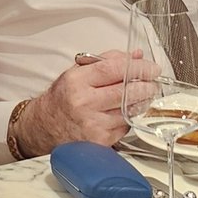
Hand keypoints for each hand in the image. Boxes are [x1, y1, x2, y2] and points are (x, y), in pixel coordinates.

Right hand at [14, 50, 154, 156]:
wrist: (43, 127)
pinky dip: (129, 117)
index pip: (114, 69)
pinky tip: (126, 111)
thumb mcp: (77, 72)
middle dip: (146, 85)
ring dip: (142, 101)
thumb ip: (107, 61)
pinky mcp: (99, 142)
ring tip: (144, 94)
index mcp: (77, 82)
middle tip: (153, 81)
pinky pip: (124, 126)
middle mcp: (84, 103)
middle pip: (125, 91)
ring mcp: (93, 125)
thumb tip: (136, 55)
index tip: (151, 67)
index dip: (137, 67)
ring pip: (128, 110)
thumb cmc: (62, 98)